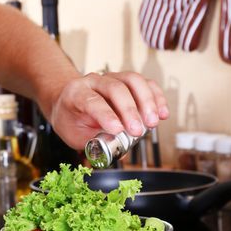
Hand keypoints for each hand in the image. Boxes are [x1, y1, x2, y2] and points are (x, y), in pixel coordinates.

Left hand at [48, 71, 168, 149]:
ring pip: (132, 80)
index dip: (106, 115)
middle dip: (129, 110)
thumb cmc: (71, 120)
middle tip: (138, 131)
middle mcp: (93, 82)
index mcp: (76, 94)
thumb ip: (95, 143)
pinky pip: (145, 83)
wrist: (67, 103)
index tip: (118, 130)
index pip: (92, 101)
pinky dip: (156, 96)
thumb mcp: (74, 136)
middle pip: (115, 88)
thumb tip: (122, 152)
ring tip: (153, 122)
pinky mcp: (126, 80)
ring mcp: (111, 78)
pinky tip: (162, 113)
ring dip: (147, 101)